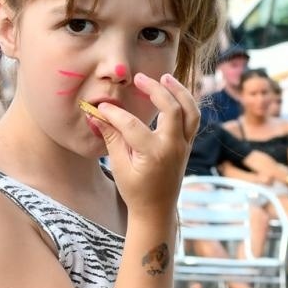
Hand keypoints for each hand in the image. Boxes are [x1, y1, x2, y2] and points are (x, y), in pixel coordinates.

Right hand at [88, 73, 197, 214]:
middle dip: (155, 90)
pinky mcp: (187, 145)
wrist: (157, 210)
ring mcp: (183, 145)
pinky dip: (185, 103)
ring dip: (179, 91)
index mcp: (154, 154)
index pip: (132, 125)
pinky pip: (192, 119)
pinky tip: (173, 92)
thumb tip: (95, 115)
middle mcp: (173, 147)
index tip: (101, 107)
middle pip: (170, 109)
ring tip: (166, 77)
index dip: (114, 114)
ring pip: (190, 111)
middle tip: (140, 78)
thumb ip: (111, 138)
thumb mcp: (119, 166)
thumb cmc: (135, 191)